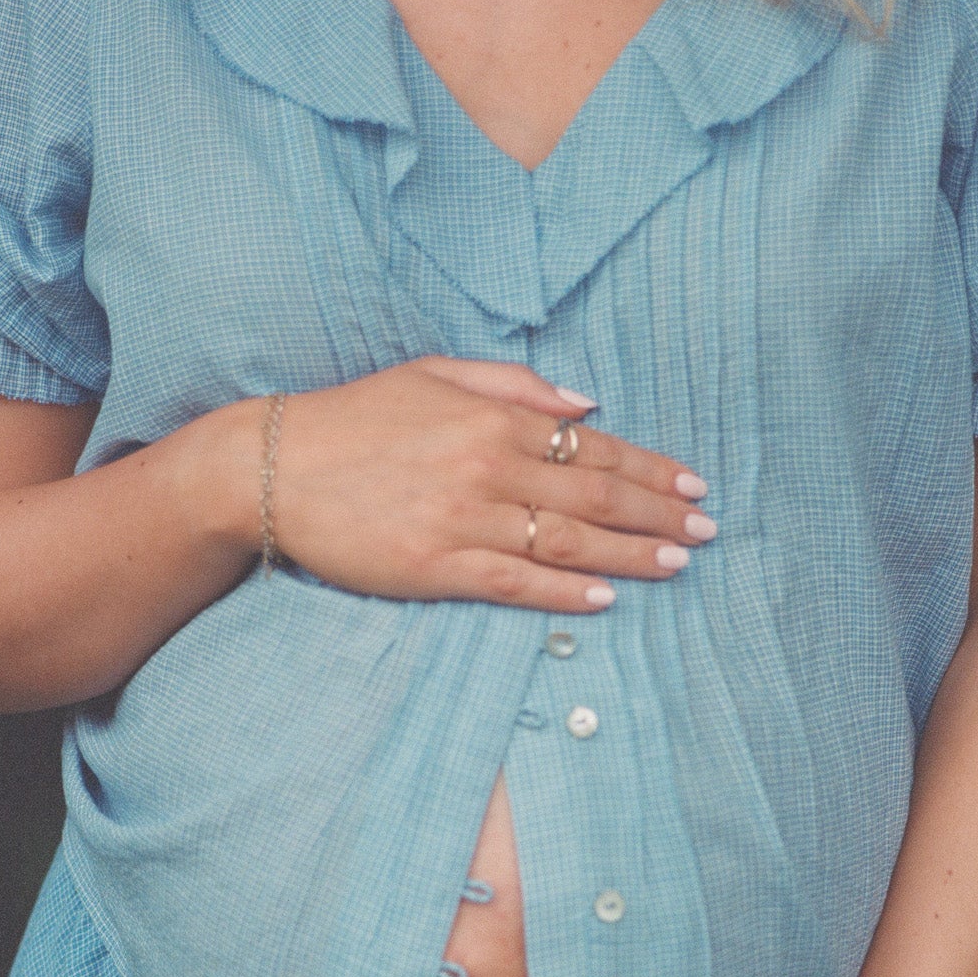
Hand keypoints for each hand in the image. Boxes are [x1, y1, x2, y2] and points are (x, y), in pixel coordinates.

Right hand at [214, 356, 715, 613]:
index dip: (649, 470)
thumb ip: (513, 386)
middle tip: (706, 532)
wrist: (271, 466)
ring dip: (630, 557)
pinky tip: (605, 601)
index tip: (692, 487)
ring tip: (677, 565)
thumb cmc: (354, 420)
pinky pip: (516, 584)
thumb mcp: (434, 375)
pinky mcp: (437, 567)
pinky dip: (565, 595)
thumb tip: (585, 400)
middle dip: (658, 515)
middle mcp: (489, 467)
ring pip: (568, 543)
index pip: (591, 446)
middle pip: (594, 496)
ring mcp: (464, 520)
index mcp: (493, 419)